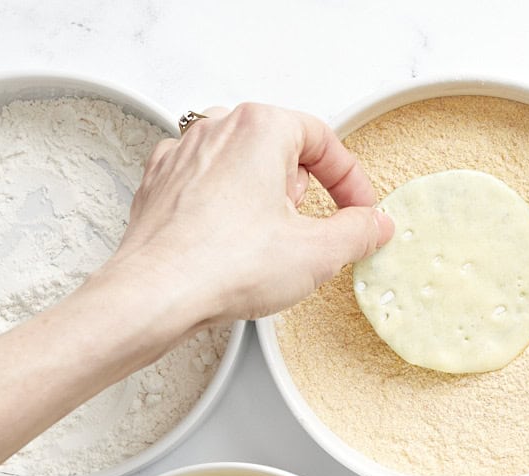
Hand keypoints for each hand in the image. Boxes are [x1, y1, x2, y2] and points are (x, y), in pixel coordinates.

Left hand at [109, 103, 394, 325]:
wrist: (155, 295)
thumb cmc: (221, 265)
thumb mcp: (316, 253)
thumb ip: (357, 233)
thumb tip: (373, 226)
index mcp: (260, 127)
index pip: (324, 141)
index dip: (350, 182)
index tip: (359, 210)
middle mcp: (216, 129)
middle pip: (281, 150)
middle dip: (302, 191)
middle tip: (308, 231)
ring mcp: (182, 156)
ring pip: (241, 167)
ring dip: (263, 201)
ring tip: (265, 244)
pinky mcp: (160, 186)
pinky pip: (206, 188)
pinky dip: (225, 212)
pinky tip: (231, 248)